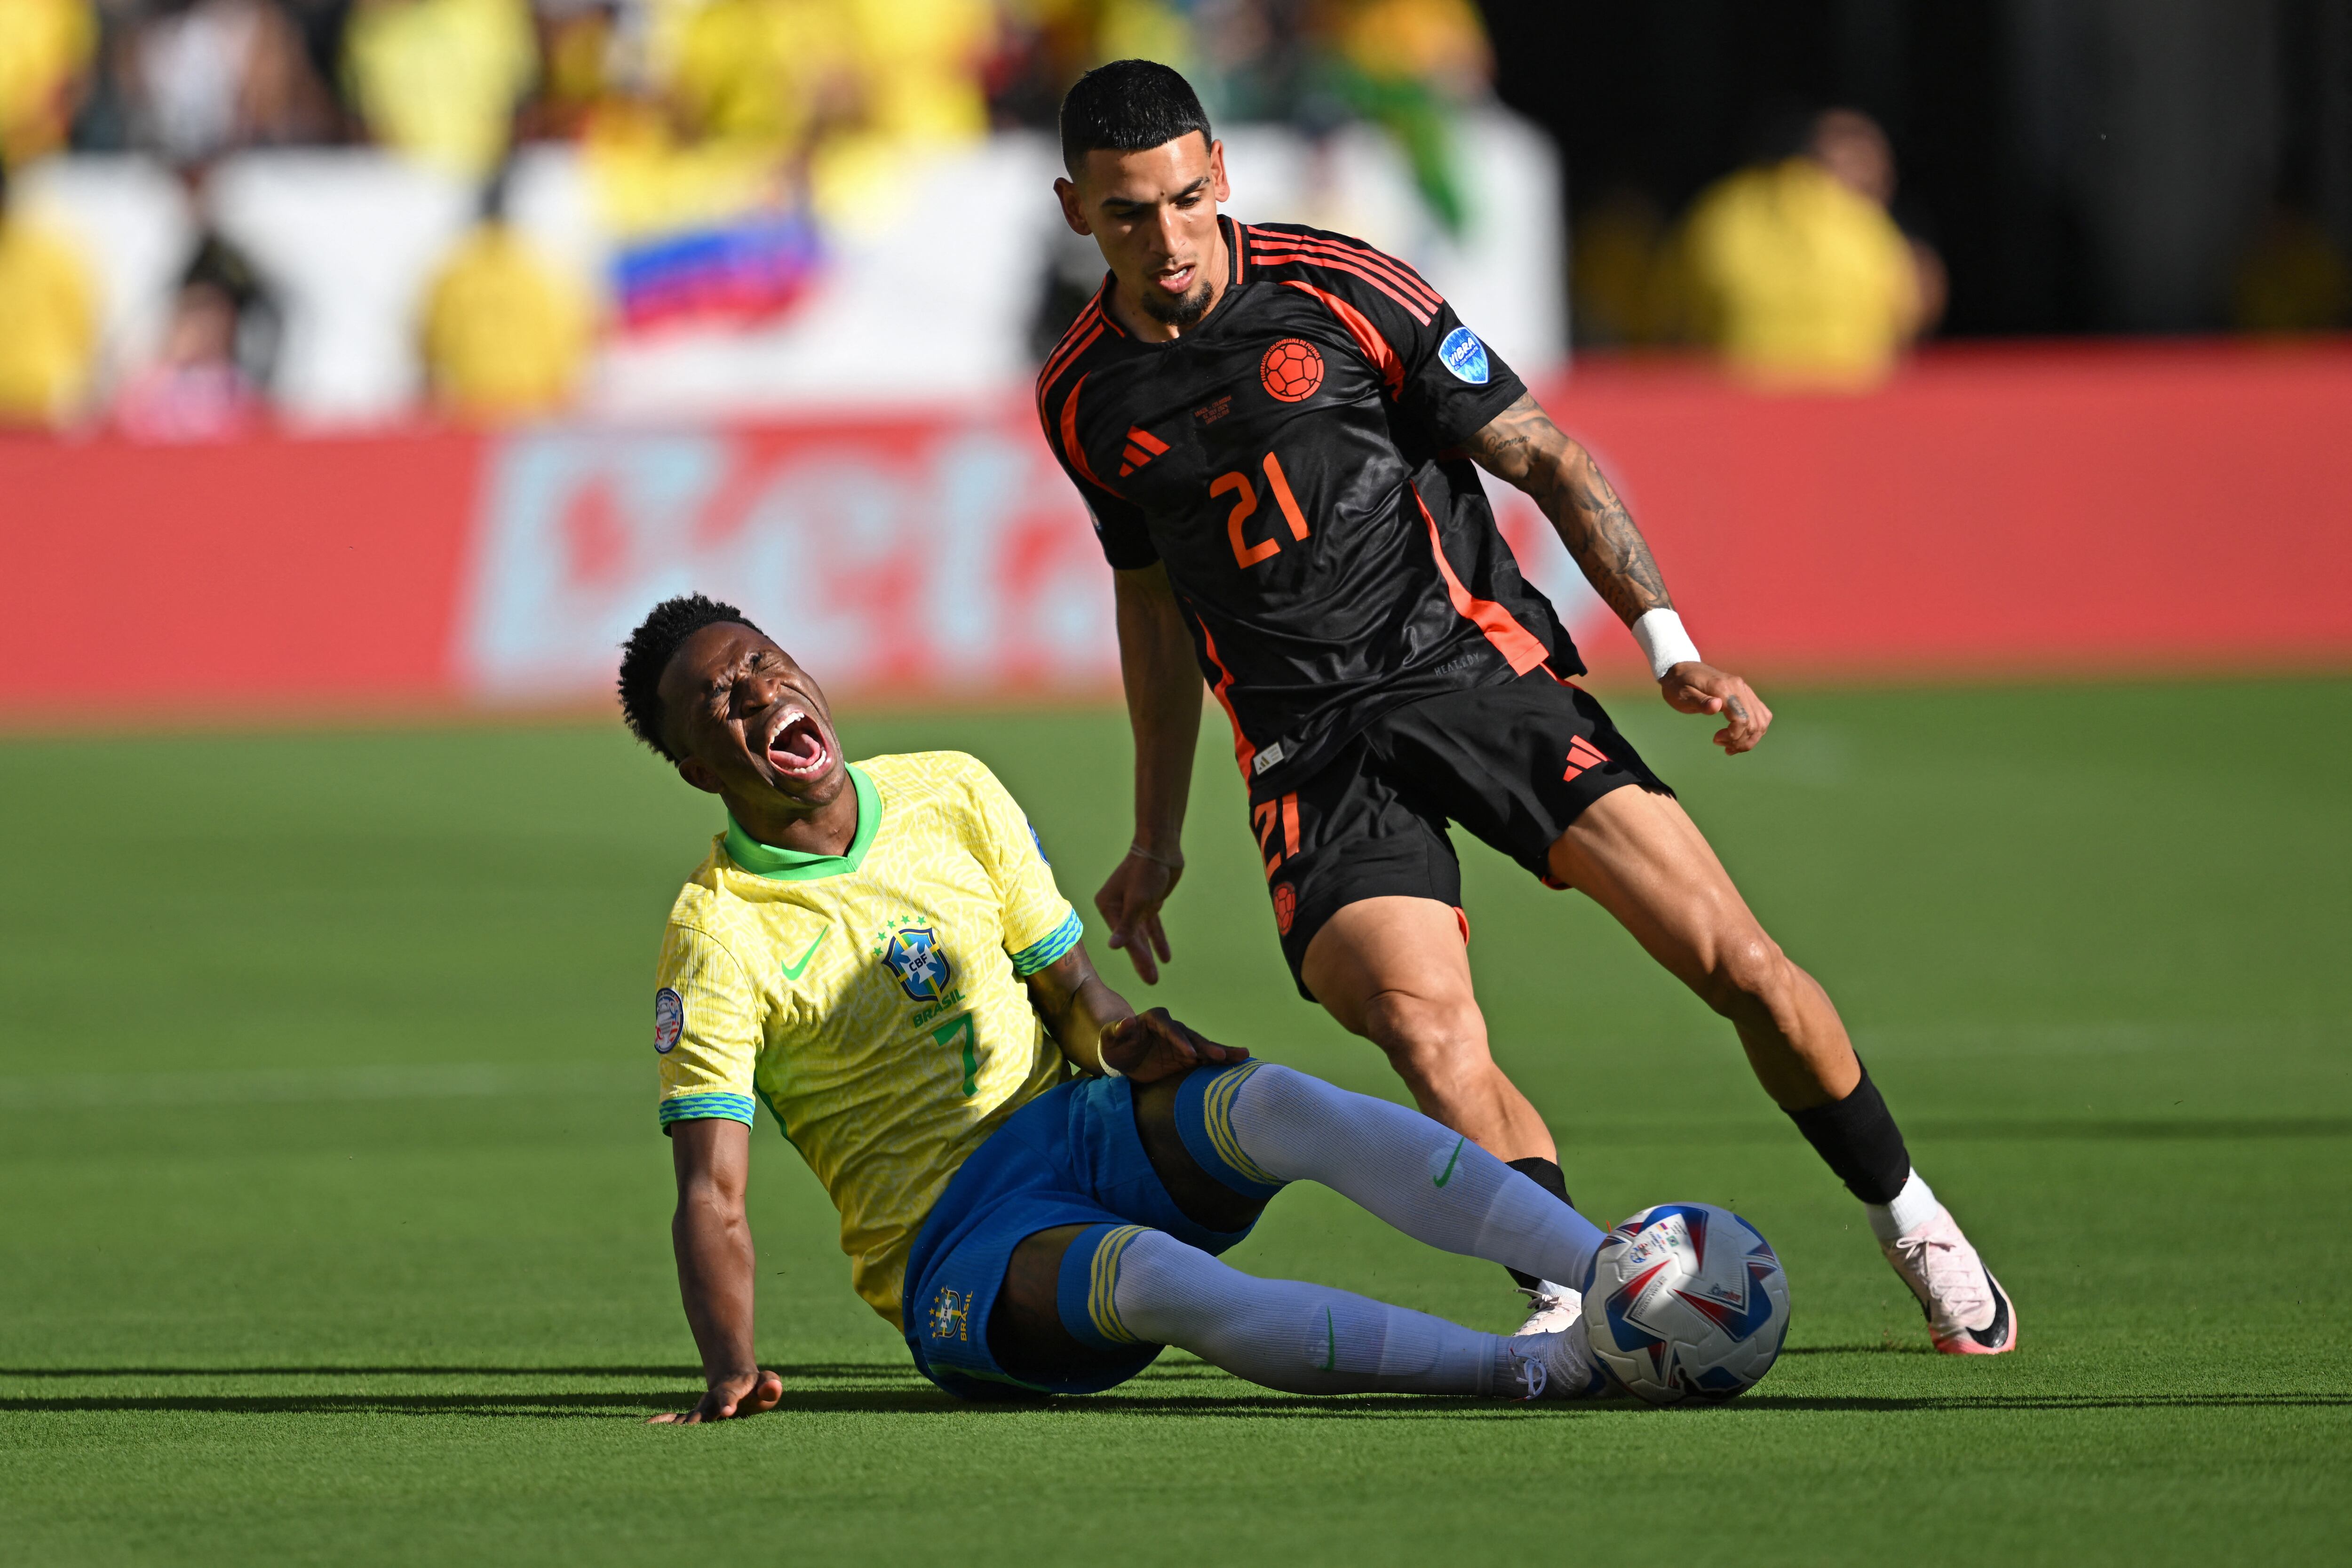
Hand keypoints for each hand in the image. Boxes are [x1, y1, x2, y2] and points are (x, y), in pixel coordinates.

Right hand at [649, 1368, 783, 1424]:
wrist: (736, 1380)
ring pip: (685, 1419)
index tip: (727, 1411)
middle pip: (701, 1413)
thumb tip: (772, 1387)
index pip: (729, 1398)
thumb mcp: (767, 1383)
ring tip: (655, 1438)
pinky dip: (660, 1424)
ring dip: (674, 1429)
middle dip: (695, 1424)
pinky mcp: (693, 1417)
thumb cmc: (757, 1387)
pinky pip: (675, 1420)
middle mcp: (711, 1400)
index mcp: (731, 1393)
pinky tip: (645, 1429)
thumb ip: (770, 1385)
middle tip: (687, 1434)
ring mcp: (700, 1408)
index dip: (727, 1403)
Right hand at [1094, 849, 1181, 983]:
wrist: (1161, 847)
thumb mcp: (1138, 901)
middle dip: (1142, 960)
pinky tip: (1165, 957)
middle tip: (1153, 981)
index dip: (1136, 956)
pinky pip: (1152, 926)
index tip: (1148, 975)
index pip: (1124, 935)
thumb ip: (1128, 926)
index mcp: (1107, 905)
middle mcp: (1117, 907)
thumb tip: (1114, 947)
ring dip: (1149, 953)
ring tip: (1155, 976)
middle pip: (1131, 938)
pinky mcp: (1147, 903)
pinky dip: (1158, 940)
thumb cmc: (1146, 871)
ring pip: (1141, 935)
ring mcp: (1132, 906)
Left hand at [1099, 1007, 1248, 1084]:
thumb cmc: (1113, 1045)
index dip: (1179, 1040)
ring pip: (1204, 1046)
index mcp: (1154, 1019)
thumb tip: (1128, 1021)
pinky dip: (1221, 1060)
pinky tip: (1239, 1062)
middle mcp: (1172, 1028)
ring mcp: (1182, 1042)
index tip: (1189, 1053)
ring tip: (1242, 1055)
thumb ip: (1116, 1029)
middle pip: (1192, 1036)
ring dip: (1221, 1051)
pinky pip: (1206, 1058)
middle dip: (1206, 1046)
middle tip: (1222, 1056)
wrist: (1121, 1057)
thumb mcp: (1109, 1037)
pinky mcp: (1187, 1056)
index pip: (1169, 1028)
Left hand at [1660, 661, 1771, 753]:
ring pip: (1762, 720)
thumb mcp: (1682, 695)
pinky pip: (1761, 714)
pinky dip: (1754, 729)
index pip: (1742, 718)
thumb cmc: (1678, 685)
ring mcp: (1744, 689)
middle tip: (1722, 746)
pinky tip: (1739, 737)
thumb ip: (1699, 701)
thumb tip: (1717, 706)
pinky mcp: (1746, 693)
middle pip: (1754, 722)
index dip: (1734, 735)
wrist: (1682, 668)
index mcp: (1723, 687)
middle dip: (1741, 741)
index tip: (1716, 740)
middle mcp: (1739, 687)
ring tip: (1731, 746)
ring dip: (1750, 738)